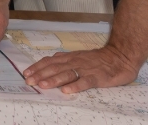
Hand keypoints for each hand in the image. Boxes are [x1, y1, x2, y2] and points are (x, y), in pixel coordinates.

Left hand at [22, 46, 138, 93]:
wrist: (120, 56)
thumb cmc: (98, 59)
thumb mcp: (79, 57)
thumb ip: (65, 60)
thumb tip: (49, 62)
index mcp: (70, 58)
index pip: (50, 61)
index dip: (38, 67)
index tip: (26, 73)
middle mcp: (75, 62)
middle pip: (55, 68)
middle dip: (40, 74)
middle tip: (29, 81)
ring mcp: (86, 69)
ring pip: (67, 74)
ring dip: (53, 80)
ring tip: (42, 85)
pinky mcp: (97, 77)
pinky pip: (85, 82)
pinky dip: (75, 86)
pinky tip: (67, 91)